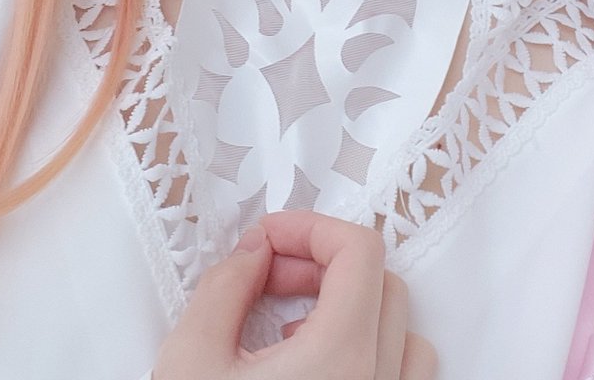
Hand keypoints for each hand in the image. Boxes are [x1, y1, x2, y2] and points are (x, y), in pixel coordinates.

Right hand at [152, 209, 437, 379]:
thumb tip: (255, 253)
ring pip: (403, 335)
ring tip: (290, 329)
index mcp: (340, 358)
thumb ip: (225, 286)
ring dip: (353, 313)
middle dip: (322, 267)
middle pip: (382, 285)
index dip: (311, 229)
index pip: (359, 251)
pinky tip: (312, 373)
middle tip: (267, 279)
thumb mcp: (190, 360)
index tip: (268, 240)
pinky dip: (369, 359)